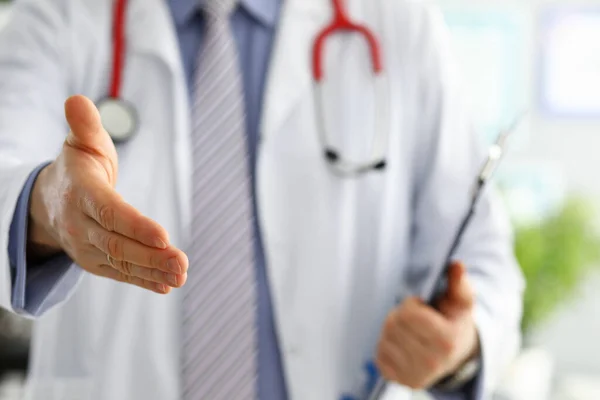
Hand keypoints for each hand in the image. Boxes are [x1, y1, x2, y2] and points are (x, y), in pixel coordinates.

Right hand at [28, 95, 187, 293]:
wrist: (51, 201)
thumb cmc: (78, 167)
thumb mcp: (82, 143)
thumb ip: (85, 126)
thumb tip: (78, 100)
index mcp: (81, 194)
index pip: (110, 212)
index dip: (136, 225)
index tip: (164, 236)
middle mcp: (81, 225)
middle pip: (118, 244)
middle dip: (152, 256)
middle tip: (182, 263)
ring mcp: (87, 248)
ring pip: (122, 263)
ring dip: (153, 271)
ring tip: (181, 274)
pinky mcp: (96, 262)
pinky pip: (121, 274)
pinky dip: (144, 280)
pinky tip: (168, 284)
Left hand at [375, 261, 479, 389]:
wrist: (456, 356)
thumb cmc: (455, 321)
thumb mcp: (461, 302)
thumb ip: (459, 282)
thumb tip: (456, 263)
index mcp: (446, 341)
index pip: (409, 314)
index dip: (411, 304)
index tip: (420, 304)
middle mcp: (430, 363)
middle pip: (394, 324)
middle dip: (401, 314)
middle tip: (414, 317)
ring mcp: (414, 375)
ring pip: (385, 337)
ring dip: (393, 328)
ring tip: (409, 330)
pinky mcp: (398, 379)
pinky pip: (379, 352)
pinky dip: (387, 344)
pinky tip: (403, 344)